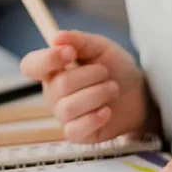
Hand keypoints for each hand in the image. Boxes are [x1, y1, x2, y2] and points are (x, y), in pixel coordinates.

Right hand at [20, 30, 151, 143]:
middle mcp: (53, 92)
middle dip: (91, 76)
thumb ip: (79, 40)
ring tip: (112, 89)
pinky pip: (74, 129)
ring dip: (98, 95)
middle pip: (59, 85)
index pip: (31, 65)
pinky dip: (95, 118)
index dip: (47, 59)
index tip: (70, 53)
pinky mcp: (76, 133)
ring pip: (68, 108)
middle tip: (106, 73)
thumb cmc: (116, 69)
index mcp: (54, 69)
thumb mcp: (100, 47)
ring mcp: (63, 114)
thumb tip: (56, 38)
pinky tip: (107, 111)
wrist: (140, 94)